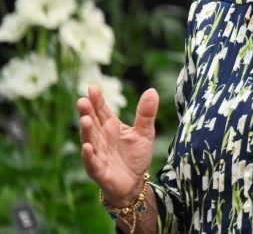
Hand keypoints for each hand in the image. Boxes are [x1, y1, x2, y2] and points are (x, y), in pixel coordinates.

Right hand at [78, 86, 158, 204]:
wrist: (134, 182)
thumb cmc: (135, 156)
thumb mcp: (145, 132)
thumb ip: (146, 113)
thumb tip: (152, 90)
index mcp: (111, 127)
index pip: (102, 111)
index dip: (97, 100)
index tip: (92, 87)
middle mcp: (101, 139)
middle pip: (92, 123)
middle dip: (87, 113)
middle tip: (82, 100)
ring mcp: (98, 154)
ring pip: (89, 140)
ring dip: (86, 131)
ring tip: (85, 119)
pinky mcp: (98, 170)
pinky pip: (92, 162)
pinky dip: (89, 155)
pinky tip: (87, 147)